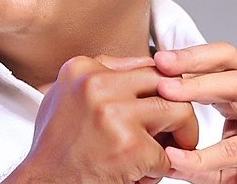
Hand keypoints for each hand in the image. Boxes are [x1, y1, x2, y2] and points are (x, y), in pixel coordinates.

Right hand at [5, 54, 198, 183]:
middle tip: (177, 131)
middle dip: (178, 107)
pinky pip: (168, 154)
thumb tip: (143, 72)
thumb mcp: (66, 97)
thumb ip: (99, 79)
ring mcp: (114, 113)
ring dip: (180, 136)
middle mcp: (96, 83)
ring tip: (167, 153)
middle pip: (166, 82)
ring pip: (178, 111)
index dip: (160, 91)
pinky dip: (160, 170)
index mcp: (82, 67)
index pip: (144, 64)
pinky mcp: (129, 145)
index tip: (161, 107)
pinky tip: (139, 176)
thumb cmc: (55, 148)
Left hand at [154, 42, 236, 183]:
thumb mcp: (227, 161)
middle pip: (229, 58)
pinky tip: (180, 158)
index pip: (219, 59)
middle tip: (160, 62)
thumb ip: (197, 154)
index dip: (187, 57)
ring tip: (167, 91)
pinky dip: (204, 154)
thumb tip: (161, 156)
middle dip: (191, 58)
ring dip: (197, 85)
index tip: (155, 60)